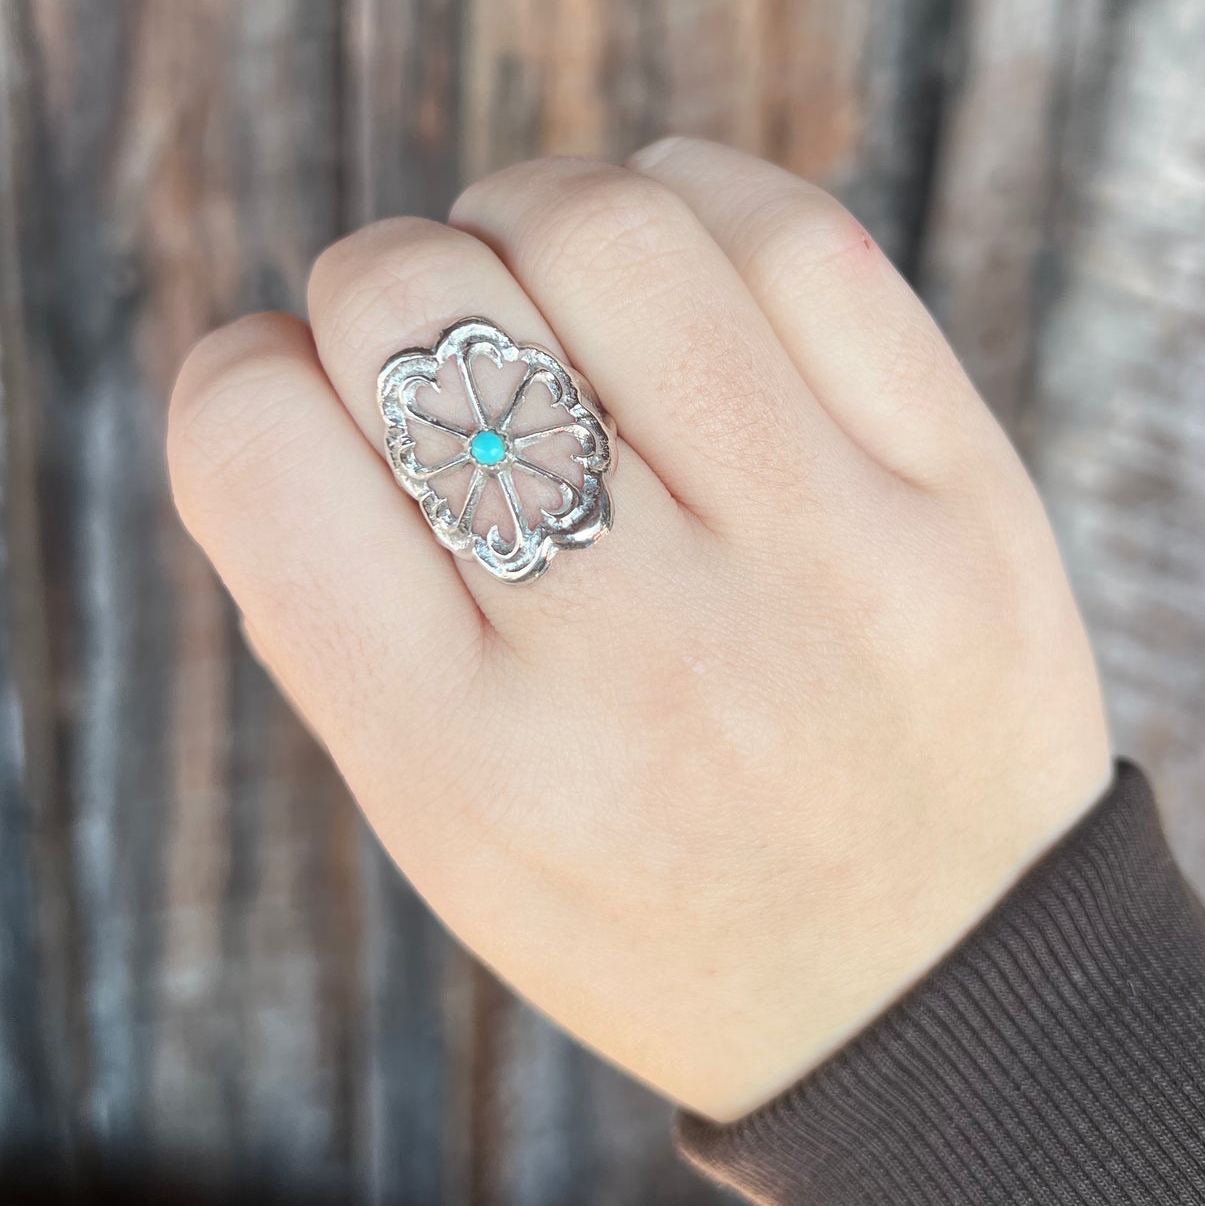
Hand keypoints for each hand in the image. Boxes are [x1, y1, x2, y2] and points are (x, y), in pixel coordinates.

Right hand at [168, 142, 1110, 1120]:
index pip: (254, 439)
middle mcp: (638, 651)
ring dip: (532, 218)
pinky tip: (684, 282)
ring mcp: (820, 557)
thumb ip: (337, 615)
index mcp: (464, 761)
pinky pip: (789, 234)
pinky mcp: (959, 489)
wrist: (953, 1002)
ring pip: (598, 228)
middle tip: (443, 352)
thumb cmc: (658, 898)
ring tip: (559, 296)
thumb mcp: (448, 835)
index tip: (308, 408)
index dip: (246, 378)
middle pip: (414, 304)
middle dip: (383, 287)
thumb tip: (286, 363)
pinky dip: (693, 203)